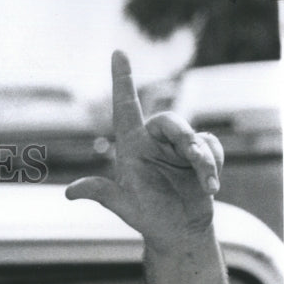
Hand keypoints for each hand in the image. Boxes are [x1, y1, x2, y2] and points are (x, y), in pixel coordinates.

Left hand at [66, 51, 224, 252]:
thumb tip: (69, 193)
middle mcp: (154, 142)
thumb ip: (101, 193)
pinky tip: (211, 187)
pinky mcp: (201, 154)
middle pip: (169, 121)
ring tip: (206, 183)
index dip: (122, 81)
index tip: (118, 53)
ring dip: (203, 158)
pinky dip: (214, 165)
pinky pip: (211, 146)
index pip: (124, 107)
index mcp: (131, 146)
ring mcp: (178, 147)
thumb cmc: (146, 216)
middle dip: (184, 137)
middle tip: (193, 157)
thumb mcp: (123, 205)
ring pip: (194, 136)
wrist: (178, 230)